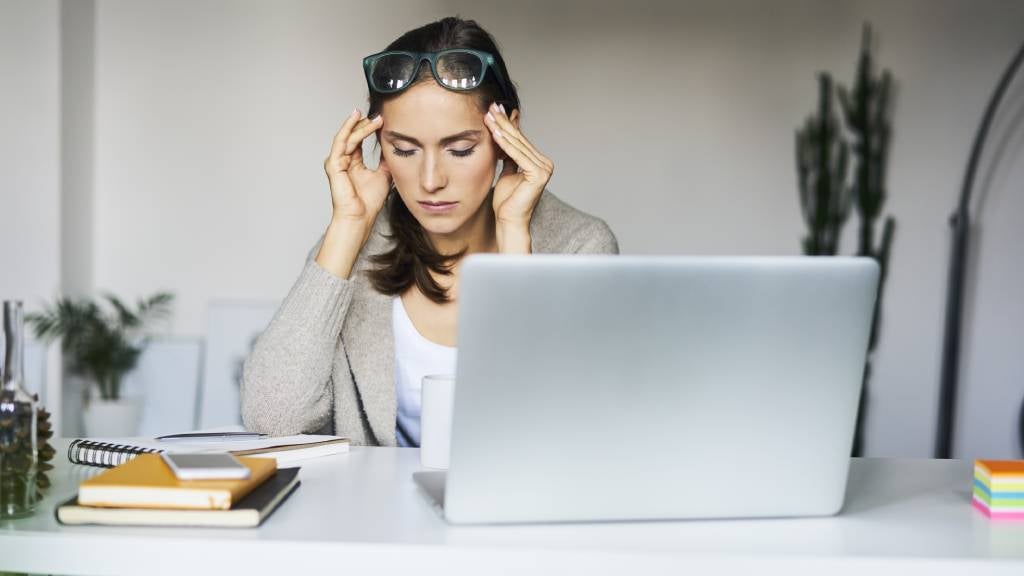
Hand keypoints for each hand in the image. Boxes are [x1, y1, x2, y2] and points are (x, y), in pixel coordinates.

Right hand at [315, 109, 389, 278]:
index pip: (358, 140)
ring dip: (360, 125)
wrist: (360, 218)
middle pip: (352, 135)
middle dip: (364, 123)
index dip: (368, 129)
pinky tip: (358, 121)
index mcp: (352, 162)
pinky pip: (342, 142)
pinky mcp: (334, 165)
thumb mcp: (384, 174)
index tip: (382, 119)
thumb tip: (394, 147)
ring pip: (347, 136)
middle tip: (379, 115)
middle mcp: (342, 160)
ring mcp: (336, 162)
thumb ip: (385, 160)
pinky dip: (350, 130)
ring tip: (372, 117)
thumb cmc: (368, 202)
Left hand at [483, 102, 553, 228]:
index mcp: (539, 163)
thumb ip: (509, 157)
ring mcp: (544, 168)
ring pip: (517, 145)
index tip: (494, 111)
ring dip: (502, 129)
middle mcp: (545, 164)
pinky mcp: (539, 174)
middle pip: (519, 140)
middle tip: (490, 107)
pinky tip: (495, 133)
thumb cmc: (507, 201)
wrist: (508, 220)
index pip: (519, 140)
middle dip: (503, 123)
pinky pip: (518, 156)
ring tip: (489, 116)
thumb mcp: (507, 173)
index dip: (506, 125)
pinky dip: (505, 144)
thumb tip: (504, 138)